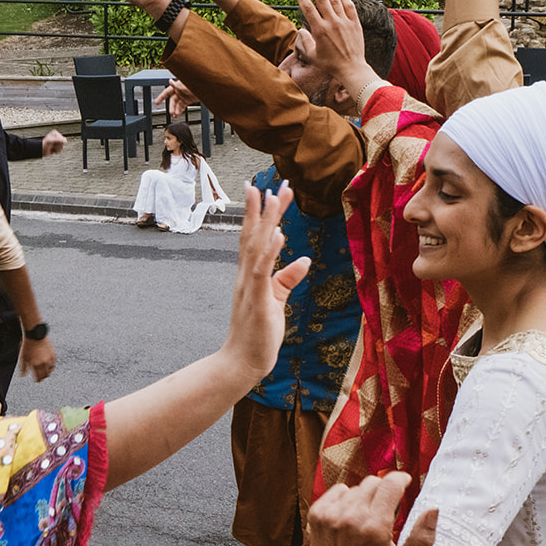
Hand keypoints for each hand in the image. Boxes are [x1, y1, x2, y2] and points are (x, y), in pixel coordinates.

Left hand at [20, 334, 56, 380]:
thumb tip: (22, 376)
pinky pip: (53, 364)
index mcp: (36, 365)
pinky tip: (48, 366)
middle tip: (41, 378)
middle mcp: (44, 363)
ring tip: (45, 373)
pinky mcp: (53, 354)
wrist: (35, 335)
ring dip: (47, 372)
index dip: (37, 380)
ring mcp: (49, 359)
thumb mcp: (22, 357)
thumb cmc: (28, 345)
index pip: (38, 377)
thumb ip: (23, 368)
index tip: (36, 380)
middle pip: (45, 375)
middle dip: (43, 378)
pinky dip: (51, 366)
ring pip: (51, 370)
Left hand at [41, 129, 66, 156]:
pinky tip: (53, 150)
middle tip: (52, 145)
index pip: (62, 138)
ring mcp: (58, 142)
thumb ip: (58, 140)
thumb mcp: (51, 141)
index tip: (52, 142)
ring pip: (62, 147)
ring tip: (52, 147)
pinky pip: (60, 150)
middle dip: (57, 145)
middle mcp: (57, 137)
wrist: (42, 150)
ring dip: (56, 149)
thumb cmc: (44, 145)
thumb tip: (65, 140)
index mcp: (55, 133)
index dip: (57, 142)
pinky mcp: (57, 147)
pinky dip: (56, 151)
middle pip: (62, 143)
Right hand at [154, 79, 199, 117]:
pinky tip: (179, 113)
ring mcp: (185, 95)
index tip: (157, 102)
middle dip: (171, 107)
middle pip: (172, 100)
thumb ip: (178, 85)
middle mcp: (180, 90)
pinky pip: (183, 105)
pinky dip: (180, 110)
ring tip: (176, 115)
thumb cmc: (198, 84)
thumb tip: (170, 81)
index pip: (167, 91)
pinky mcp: (189, 99)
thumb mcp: (186, 85)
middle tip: (171, 112)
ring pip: (177, 104)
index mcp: (178, 85)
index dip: (161, 96)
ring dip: (176, 110)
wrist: (208, 88)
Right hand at [222, 183, 309, 380]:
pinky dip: (270, 251)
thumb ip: (287, 279)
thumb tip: (304, 260)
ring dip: (266, 220)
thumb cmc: (257, 334)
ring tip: (274, 197)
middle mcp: (246, 275)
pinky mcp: (258, 300)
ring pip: (256, 246)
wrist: (241, 362)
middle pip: (254, 235)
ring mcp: (249, 286)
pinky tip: (277, 234)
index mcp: (250, 274)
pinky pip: (263, 271)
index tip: (268, 190)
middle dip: (264, 208)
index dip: (260, 213)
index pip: (254, 237)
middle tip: (276, 183)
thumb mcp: (277, 301)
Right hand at [291, 0, 375, 97]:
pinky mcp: (354, 23)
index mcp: (319, 30)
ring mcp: (344, 22)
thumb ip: (305, 42)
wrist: (351, 68)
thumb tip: (301, 30)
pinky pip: (349, 6)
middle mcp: (332, 23)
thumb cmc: (330, 64)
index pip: (308, 8)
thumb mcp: (312, 56)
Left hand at [306, 476, 435, 545]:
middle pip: (373, 482)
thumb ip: (423, 538)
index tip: (404, 482)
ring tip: (365, 519)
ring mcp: (331, 514)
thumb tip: (434, 509)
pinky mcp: (317, 514)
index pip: (390, 484)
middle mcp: (352, 517)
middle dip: (383, 491)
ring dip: (364, 497)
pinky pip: (338, 490)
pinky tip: (349, 517)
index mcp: (376, 527)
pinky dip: (346, 499)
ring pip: (356, 487)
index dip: (400, 479)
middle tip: (385, 510)